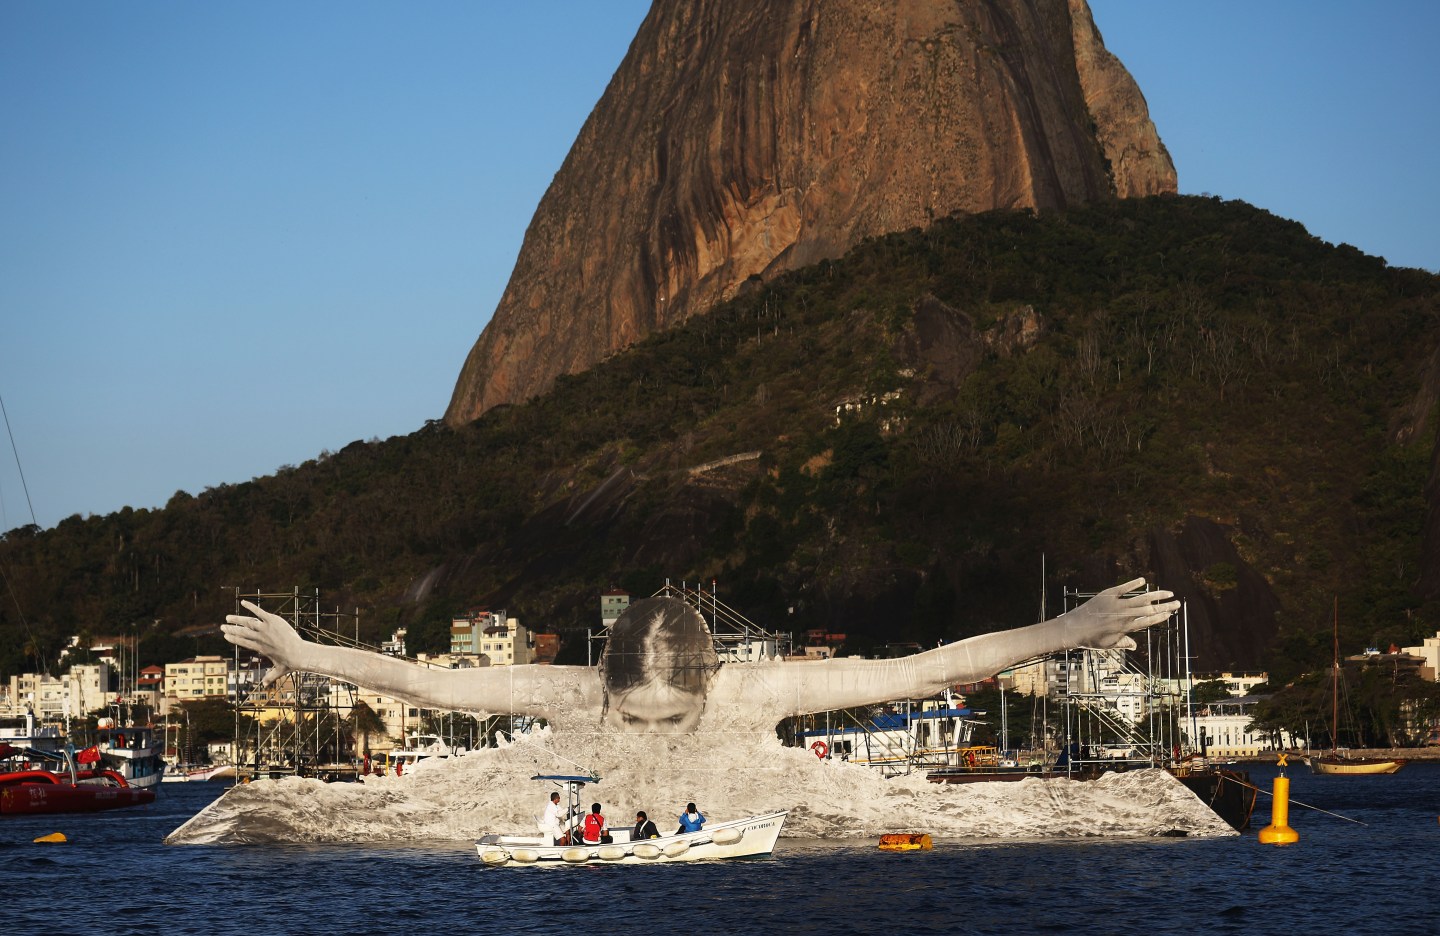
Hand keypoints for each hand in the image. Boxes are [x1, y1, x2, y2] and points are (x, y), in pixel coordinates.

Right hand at [222, 599, 306, 685]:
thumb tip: (265, 686)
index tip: (225, 636)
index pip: (243, 642)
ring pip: (247, 622)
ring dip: (236, 619)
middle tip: (222, 627)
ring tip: (228, 617)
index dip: (234, 639)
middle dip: (231, 630)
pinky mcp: (272, 620)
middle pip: (242, 632)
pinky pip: (259, 611)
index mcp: (260, 648)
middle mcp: (260, 638)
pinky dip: (251, 606)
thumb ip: (271, 677)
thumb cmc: (291, 662)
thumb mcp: (279, 670)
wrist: (300, 654)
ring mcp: (266, 629)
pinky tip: (243, 602)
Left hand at [1059, 577, 1178, 650]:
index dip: (1161, 617)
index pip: (1148, 621)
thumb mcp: (1108, 645)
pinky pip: (1123, 588)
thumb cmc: (1090, 639)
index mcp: (1126, 627)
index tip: (1171, 614)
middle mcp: (1124, 614)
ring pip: (1141, 598)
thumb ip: (1123, 643)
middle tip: (1177, 602)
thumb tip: (1135, 646)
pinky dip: (1133, 583)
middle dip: (1165, 606)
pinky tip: (1143, 580)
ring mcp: (1116, 604)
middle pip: (1149, 609)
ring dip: (1156, 594)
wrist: (1072, 628)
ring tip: (1168, 592)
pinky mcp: (1107, 595)